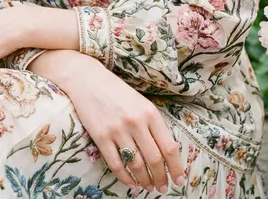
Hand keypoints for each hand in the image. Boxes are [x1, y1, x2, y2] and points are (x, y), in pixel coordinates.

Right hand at [29, 51, 184, 192]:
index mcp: (150, 112)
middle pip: (154, 159)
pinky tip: (131, 183)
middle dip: (161, 178)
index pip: (169, 146)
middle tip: (163, 188)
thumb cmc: (117, 91)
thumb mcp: (141, 102)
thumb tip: (166, 152)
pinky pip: (116, 164)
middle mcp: (136, 122)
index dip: (176, 167)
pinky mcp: (101, 137)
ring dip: (145, 180)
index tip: (179, 180)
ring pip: (136, 165)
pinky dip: (125, 178)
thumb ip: (153, 124)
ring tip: (149, 187)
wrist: (88, 79)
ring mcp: (118, 130)